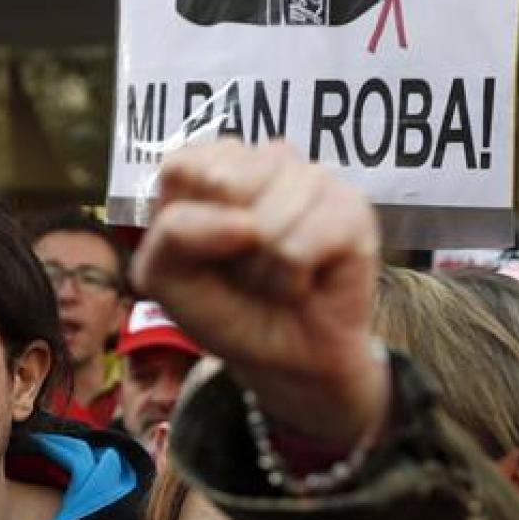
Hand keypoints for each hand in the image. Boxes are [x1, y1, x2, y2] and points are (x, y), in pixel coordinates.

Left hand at [135, 139, 386, 447]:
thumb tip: (247, 223)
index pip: (182, 165)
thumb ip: (173, 233)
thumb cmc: (223, 307)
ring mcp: (312, 179)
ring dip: (258, 269)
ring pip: (263, 222)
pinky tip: (303, 281)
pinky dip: (289, 282)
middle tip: (239, 263)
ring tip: (274, 275)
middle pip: (222, 183)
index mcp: (212, 167)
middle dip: (221, 244)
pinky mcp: (352, 208)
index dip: (184, 217)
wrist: (281, 356)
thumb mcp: (166, 275)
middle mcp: (265, 163)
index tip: (196, 250)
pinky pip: (298, 248)